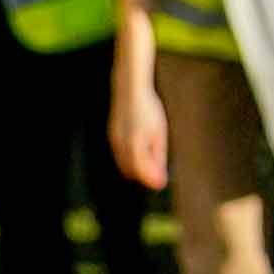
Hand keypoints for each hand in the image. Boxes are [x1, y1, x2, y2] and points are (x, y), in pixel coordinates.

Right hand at [109, 72, 169, 192]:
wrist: (130, 90)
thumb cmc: (148, 110)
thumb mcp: (159, 133)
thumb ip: (158, 155)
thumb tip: (160, 176)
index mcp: (136, 145)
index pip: (143, 173)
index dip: (153, 180)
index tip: (162, 183)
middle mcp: (122, 146)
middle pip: (132, 172)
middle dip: (144, 176)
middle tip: (157, 175)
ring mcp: (114, 141)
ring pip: (124, 165)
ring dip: (136, 169)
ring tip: (151, 164)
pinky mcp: (112, 136)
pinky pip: (119, 156)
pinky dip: (129, 161)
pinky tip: (139, 154)